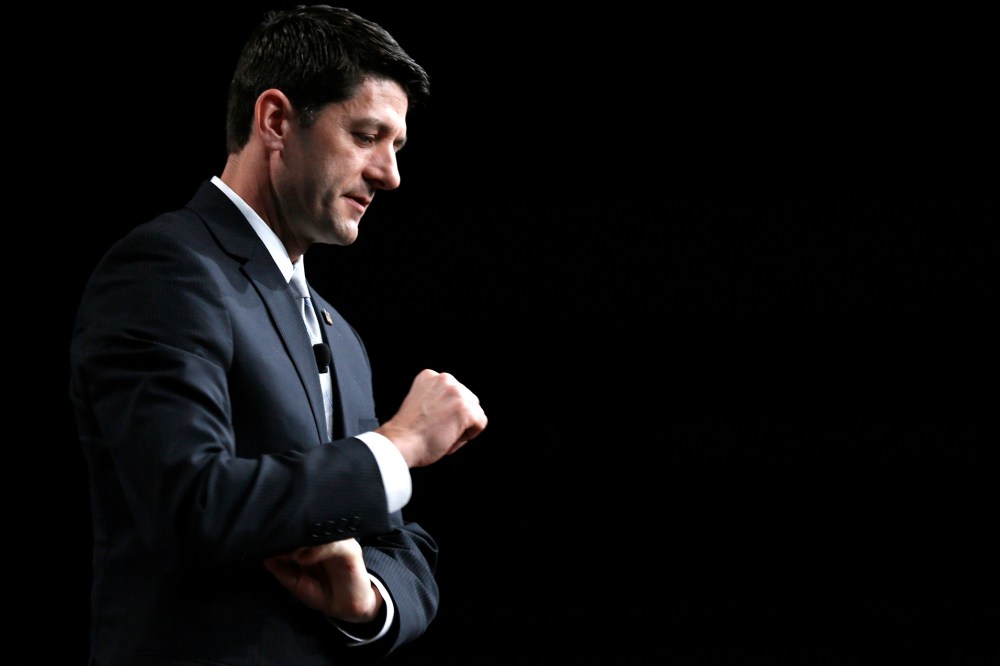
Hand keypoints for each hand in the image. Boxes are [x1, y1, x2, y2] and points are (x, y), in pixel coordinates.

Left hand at [263, 538, 381, 622]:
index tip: (268, 547)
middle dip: (290, 539)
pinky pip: (333, 545)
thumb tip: (265, 557)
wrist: (348, 608)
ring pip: (319, 533)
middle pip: (308, 529)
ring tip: (290, 556)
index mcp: (314, 544)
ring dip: (302, 543)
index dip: (283, 538)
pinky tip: (304, 560)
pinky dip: (316, 551)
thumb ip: (281, 570)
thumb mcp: (296, 583)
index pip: (298, 533)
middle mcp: (327, 540)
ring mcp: (339, 543)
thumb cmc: (324, 593)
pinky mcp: (351, 551)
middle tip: (277, 550)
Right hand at [376, 369, 487, 467]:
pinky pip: (480, 423)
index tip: (432, 421)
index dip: (446, 411)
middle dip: (457, 417)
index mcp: (430, 376)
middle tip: (437, 430)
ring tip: (442, 434)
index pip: (453, 392)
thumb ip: (436, 399)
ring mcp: (456, 393)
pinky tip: (450, 438)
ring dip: (462, 426)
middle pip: (467, 400)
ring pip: (474, 412)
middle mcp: (445, 379)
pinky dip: (469, 435)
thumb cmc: (406, 432)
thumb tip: (454, 407)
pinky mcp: (465, 409)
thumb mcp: (419, 403)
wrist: (400, 443)